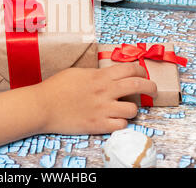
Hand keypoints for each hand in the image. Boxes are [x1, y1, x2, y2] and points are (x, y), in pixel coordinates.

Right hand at [36, 63, 156, 134]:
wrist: (43, 106)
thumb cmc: (56, 88)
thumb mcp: (77, 73)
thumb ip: (96, 74)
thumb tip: (108, 75)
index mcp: (100, 76)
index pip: (131, 69)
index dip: (141, 70)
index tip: (143, 73)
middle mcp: (105, 91)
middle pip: (139, 85)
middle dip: (151, 87)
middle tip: (152, 90)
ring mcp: (103, 109)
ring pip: (134, 109)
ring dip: (133, 108)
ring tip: (126, 108)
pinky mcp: (98, 125)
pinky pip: (121, 125)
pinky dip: (121, 123)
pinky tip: (114, 120)